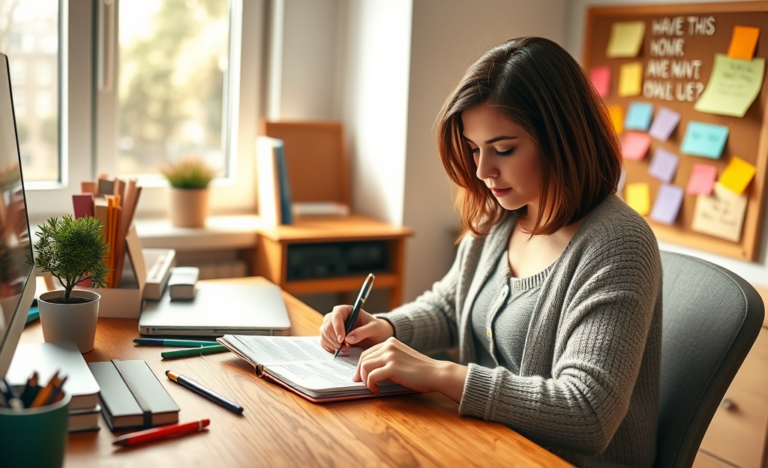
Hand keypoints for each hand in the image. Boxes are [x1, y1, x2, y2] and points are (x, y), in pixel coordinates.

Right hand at [319, 305, 393, 353]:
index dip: (337, 326)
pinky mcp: (333, 336)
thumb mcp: (374, 329)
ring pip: (324, 332)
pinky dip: (328, 346)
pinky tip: (337, 350)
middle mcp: (339, 317)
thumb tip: (348, 338)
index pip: (337, 314)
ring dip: (331, 342)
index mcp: (348, 310)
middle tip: (342, 347)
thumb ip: (363, 332)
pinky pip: (324, 340)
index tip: (342, 339)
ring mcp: (334, 326)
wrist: (378, 337)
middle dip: (333, 336)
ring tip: (343, 349)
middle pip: (327, 323)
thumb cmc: (378, 329)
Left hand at [354, 337, 468, 401]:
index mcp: (390, 342)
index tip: (360, 376)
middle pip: (363, 358)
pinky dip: (370, 385)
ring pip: (365, 366)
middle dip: (359, 372)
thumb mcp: (402, 358)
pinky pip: (372, 376)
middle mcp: (389, 345)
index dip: (361, 365)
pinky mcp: (392, 367)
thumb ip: (388, 359)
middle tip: (359, 383)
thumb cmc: (421, 370)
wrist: (436, 373)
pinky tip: (376, 390)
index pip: (367, 352)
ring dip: (364, 379)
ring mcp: (390, 355)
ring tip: (371, 387)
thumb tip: (370, 371)